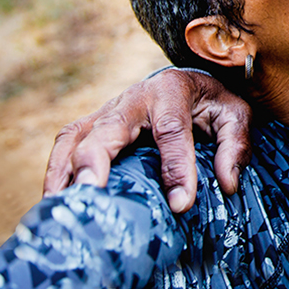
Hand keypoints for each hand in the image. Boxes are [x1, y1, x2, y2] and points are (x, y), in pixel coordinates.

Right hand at [43, 68, 251, 212]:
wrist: (187, 82)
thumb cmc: (210, 103)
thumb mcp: (234, 115)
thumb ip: (234, 144)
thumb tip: (227, 183)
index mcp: (171, 91)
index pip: (171, 130)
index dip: (176, 166)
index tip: (181, 204)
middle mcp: (132, 98)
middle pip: (108, 128)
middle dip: (96, 159)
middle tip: (92, 192)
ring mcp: (105, 112)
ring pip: (75, 136)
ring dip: (64, 170)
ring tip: (61, 207)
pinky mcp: (91, 126)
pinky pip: (65, 146)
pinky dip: (56, 172)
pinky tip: (54, 203)